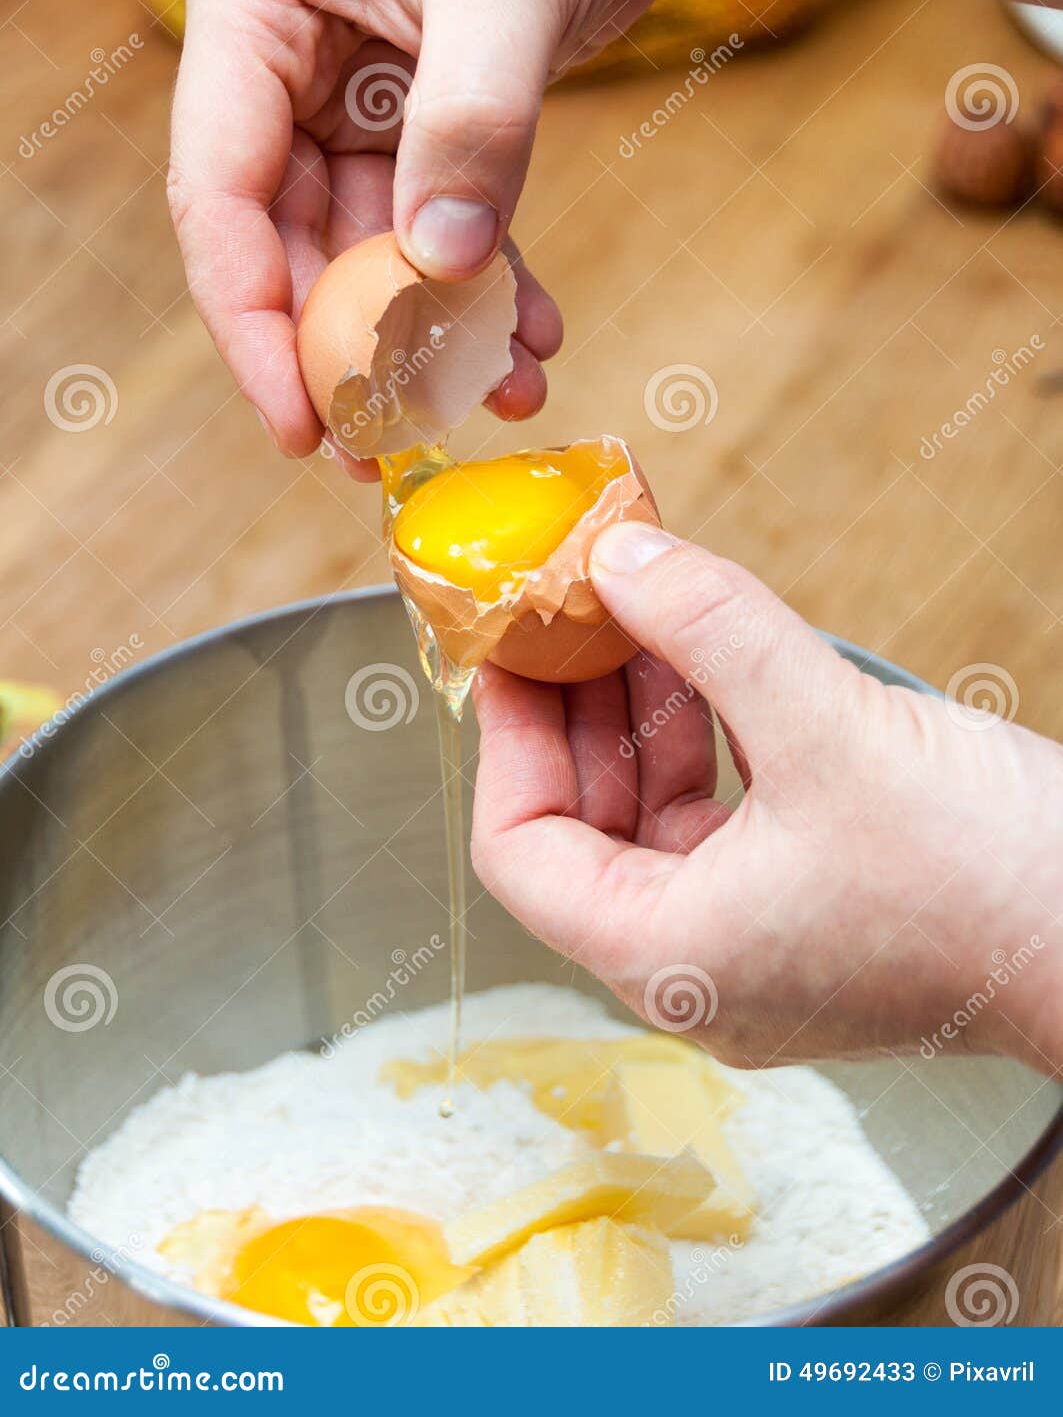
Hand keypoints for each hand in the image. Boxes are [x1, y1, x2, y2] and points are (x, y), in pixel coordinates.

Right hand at [168, 0, 1060, 461]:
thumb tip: (437, 268)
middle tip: (393, 449)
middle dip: (348, 351)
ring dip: (431, 336)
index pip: (217, 191)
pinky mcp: (423, 122)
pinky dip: (482, 292)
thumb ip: (471, 125)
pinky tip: (533, 342)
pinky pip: (438, 231)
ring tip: (501, 395)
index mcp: (255, 8)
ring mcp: (353, 96)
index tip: (298, 423)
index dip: (250, 321)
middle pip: (286, 242)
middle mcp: (287, 60)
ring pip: (370, 253)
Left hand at [472, 523, 1062, 1073]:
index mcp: (670, 959)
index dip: (505, 736)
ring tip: (643, 611)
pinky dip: (710, 740)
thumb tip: (621, 558)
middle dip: (579, 706)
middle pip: (584, 827)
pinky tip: (713, 661)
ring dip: (646, 713)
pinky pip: (724, 822)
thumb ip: (712, 630)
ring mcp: (756, 950)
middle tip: (572, 606)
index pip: (520, 851)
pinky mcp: (811, 917)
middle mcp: (698, 971)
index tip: (507, 646)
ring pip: (655, 819)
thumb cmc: (992, 879)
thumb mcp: (831, 726)